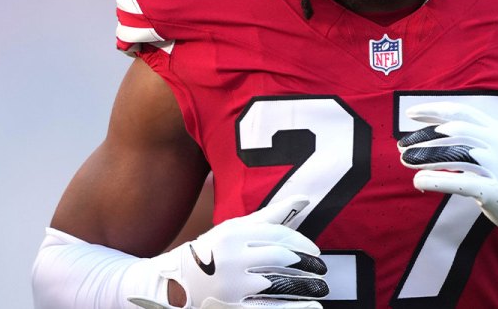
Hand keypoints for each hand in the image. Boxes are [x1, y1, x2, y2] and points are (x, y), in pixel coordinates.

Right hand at [128, 196, 327, 308]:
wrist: (175, 281)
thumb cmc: (214, 251)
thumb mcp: (236, 228)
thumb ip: (271, 215)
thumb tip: (304, 199)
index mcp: (234, 233)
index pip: (279, 235)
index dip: (302, 243)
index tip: (316, 252)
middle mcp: (233, 256)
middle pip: (281, 257)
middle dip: (307, 265)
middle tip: (321, 270)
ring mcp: (231, 283)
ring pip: (278, 282)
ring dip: (305, 286)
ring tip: (320, 289)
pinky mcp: (231, 305)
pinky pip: (270, 307)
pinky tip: (312, 307)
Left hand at [397, 102, 497, 248]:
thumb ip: (474, 141)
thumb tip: (437, 135)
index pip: (461, 112)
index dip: (433, 111)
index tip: (410, 115)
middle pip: (453, 132)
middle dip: (424, 137)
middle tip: (403, 146)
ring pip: (454, 155)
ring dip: (425, 157)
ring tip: (406, 161)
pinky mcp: (496, 191)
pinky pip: (460, 183)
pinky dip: (436, 180)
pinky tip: (419, 182)